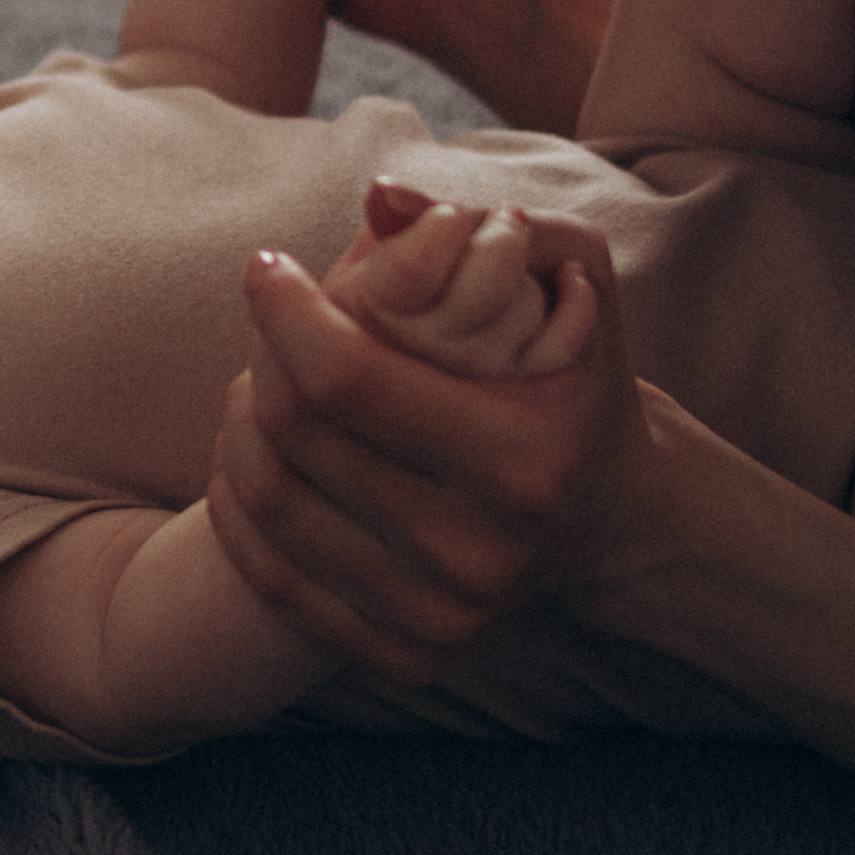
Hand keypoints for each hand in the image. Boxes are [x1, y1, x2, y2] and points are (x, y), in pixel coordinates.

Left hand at [204, 205, 646, 683]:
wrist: (616, 520)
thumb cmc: (577, 375)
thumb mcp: (575, 279)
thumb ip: (494, 221)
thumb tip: (380, 198)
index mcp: (523, 458)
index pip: (345, 377)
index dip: (284, 311)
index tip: (268, 266)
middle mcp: (481, 552)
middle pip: (294, 436)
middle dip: (262, 357)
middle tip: (273, 323)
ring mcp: (442, 615)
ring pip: (268, 502)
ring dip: (238, 424)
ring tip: (261, 378)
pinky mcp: (408, 655)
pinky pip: (272, 575)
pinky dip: (238, 506)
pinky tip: (251, 450)